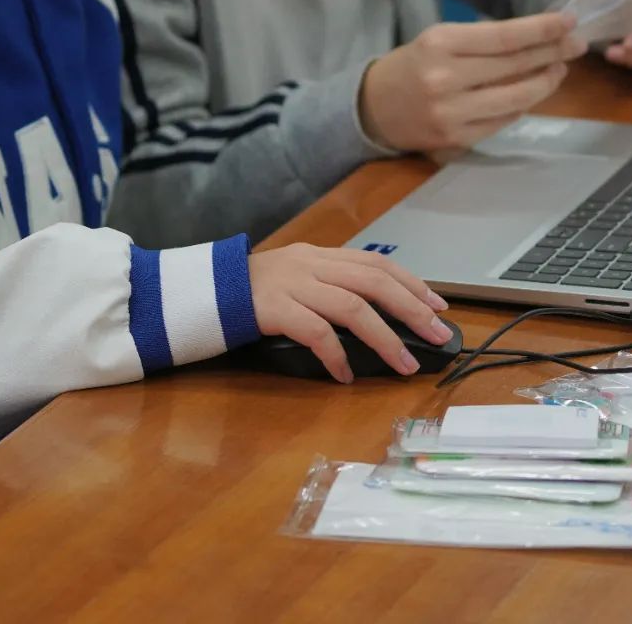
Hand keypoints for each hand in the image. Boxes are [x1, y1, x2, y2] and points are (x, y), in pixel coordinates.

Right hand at [248, 244, 451, 382]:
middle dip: (411, 309)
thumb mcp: (291, 278)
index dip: (412, 283)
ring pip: (353, 307)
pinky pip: (316, 332)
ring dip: (385, 339)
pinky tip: (346, 375)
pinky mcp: (272, 309)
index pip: (376, 263)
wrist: (192, 293)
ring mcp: (291, 285)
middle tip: (437, 334)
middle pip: (374, 282)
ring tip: (404, 364)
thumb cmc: (243, 294)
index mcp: (318, 255)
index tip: (438, 304)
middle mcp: (309, 264)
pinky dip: (337, 355)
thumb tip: (373, 315)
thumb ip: (326, 287)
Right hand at [360, 13, 587, 150]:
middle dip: (552, 53)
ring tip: (558, 70)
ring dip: (545, 83)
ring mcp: (451, 113)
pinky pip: (503, 121)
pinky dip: (522, 106)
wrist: (373, 109)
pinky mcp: (456, 139)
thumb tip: (537, 38)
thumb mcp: (439, 40)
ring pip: (515, 98)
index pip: (504, 37)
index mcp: (440, 44)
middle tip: (577, 44)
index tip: (569, 22)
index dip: (542, 30)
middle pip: (514, 65)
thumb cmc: (412, 67)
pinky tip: (532, 93)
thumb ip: (482, 40)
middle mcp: (446, 78)